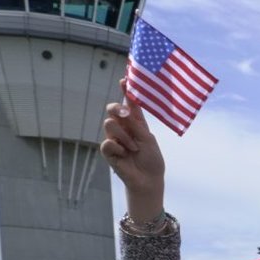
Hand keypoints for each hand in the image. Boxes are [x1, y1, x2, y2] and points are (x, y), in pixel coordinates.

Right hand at [101, 81, 166, 221]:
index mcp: (136, 123)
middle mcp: (123, 128)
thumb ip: (137, 124)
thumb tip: (127, 108)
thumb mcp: (148, 139)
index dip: (126, 91)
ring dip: (124, 137)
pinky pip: (107, 142)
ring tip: (133, 148)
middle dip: (117, 109)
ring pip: (109, 124)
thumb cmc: (152, 159)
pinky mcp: (108, 150)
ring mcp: (114, 138)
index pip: (129, 104)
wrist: (148, 180)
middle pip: (112, 109)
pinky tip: (125, 155)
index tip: (124, 79)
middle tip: (126, 115)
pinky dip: (118, 148)